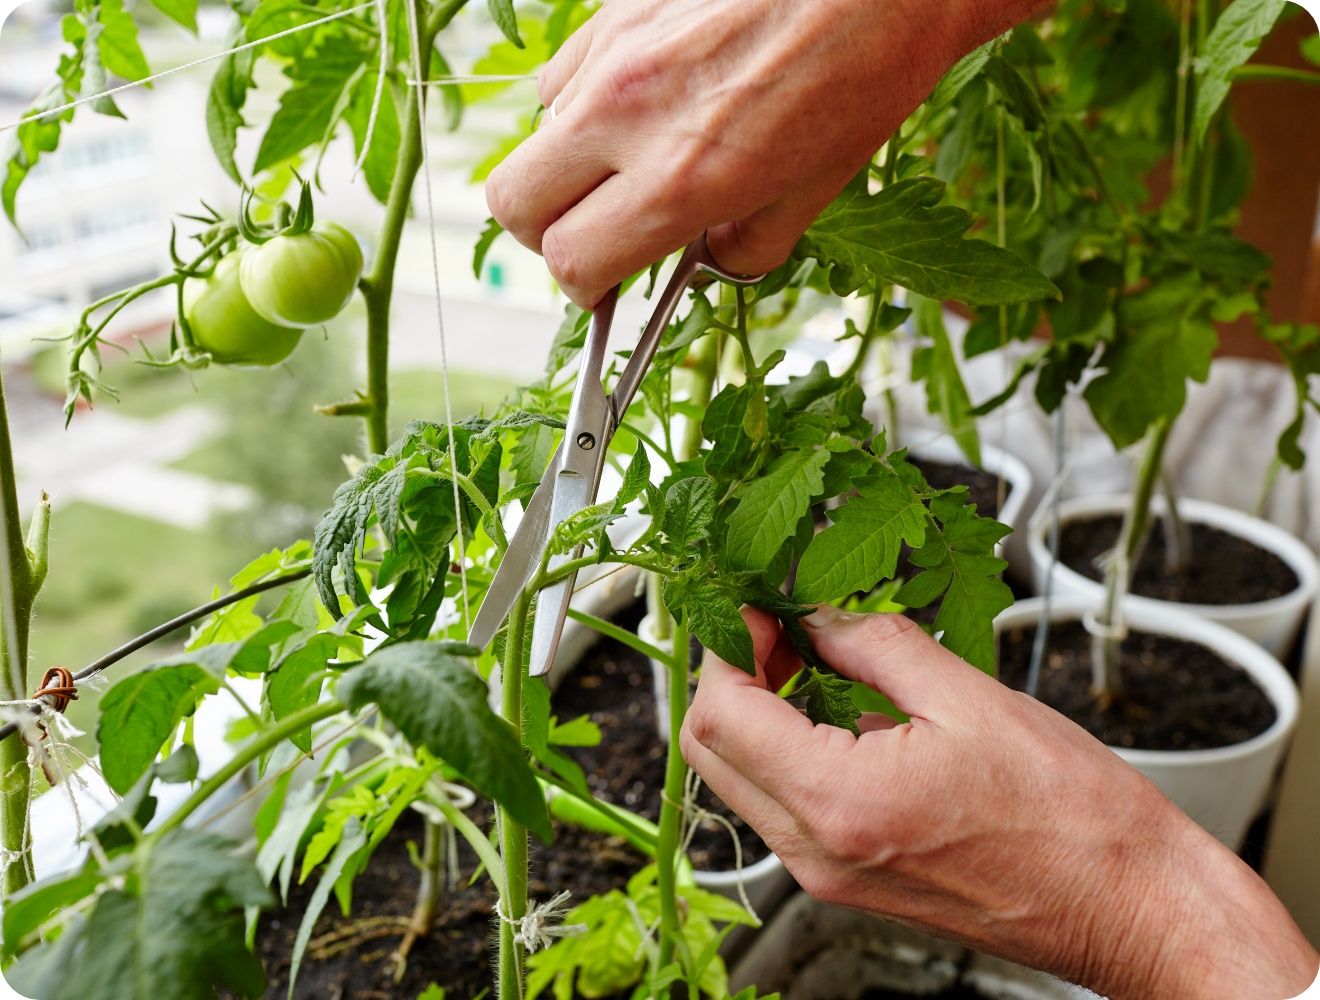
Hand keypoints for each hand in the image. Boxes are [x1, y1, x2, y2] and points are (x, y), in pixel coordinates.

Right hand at [486, 0, 1044, 307]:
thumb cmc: (865, 72)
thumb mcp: (815, 190)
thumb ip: (742, 245)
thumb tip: (702, 262)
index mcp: (681, 178)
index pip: (570, 259)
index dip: (583, 284)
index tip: (603, 282)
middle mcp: (630, 113)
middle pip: (512, 202)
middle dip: (545, 232)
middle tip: (594, 231)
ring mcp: (613, 51)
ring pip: (539, 131)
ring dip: (572, 160)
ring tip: (637, 151)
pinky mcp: (617, 6)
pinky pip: (567, 71)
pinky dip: (589, 98)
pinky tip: (649, 94)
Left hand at [679, 605, 1318, 999]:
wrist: (1129, 908)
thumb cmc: (1075, 819)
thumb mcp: (970, 698)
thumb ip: (876, 644)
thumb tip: (819, 614)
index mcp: (841, 803)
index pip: (721, 714)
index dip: (727, 646)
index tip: (760, 608)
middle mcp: (819, 853)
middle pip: (712, 752)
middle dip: (731, 676)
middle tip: (778, 629)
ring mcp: (830, 876)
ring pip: (742, 780)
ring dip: (758, 712)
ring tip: (812, 659)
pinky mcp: (851, 882)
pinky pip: (785, 807)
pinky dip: (789, 750)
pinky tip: (841, 711)